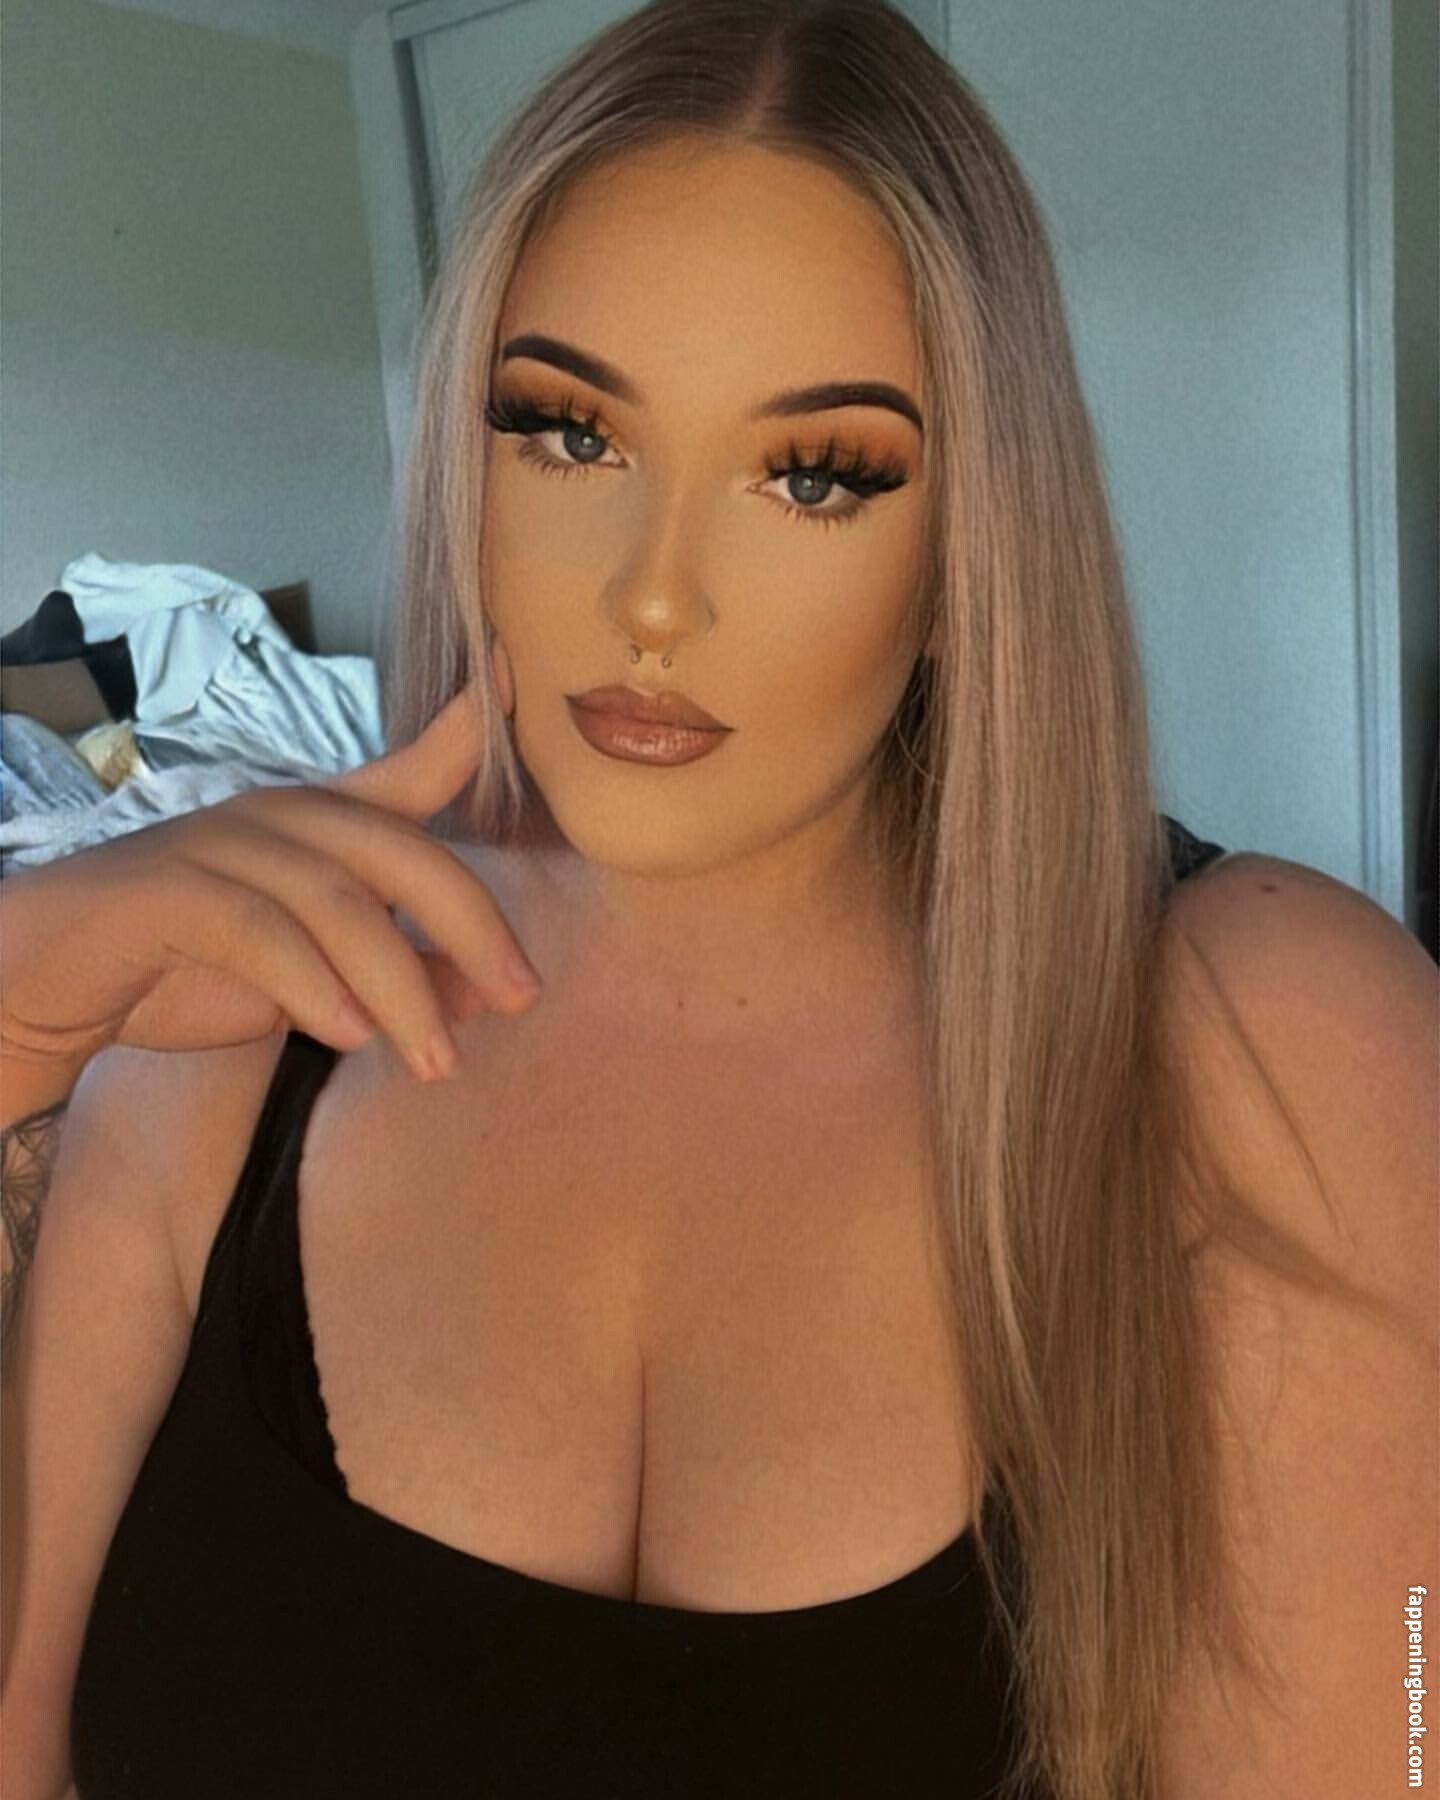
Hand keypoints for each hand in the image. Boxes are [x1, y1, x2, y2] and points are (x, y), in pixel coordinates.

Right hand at [0, 688, 540, 1087]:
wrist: (56, 980)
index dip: (463, 726)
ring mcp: (224, 846)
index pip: (408, 770)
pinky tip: (347, 1035)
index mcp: (321, 826)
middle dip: (473, 927)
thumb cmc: (192, 968)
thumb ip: (402, 978)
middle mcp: (281, 818)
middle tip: (522, 996)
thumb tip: (491, 994)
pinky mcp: (170, 891)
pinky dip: (313, 986)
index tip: (511, 673)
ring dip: (400, 989)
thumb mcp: (317, 983)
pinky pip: (259, 931)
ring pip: (340, 904)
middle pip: (402, 854)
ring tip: (435, 1061)